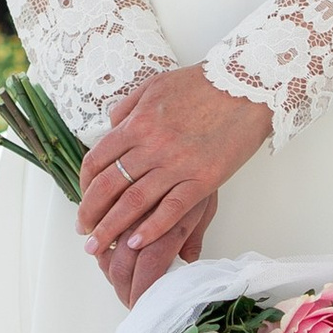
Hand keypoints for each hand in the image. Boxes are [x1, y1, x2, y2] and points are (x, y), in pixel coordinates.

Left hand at [78, 66, 268, 302]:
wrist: (248, 86)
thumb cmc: (203, 85)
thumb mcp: (155, 86)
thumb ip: (129, 108)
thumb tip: (110, 127)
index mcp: (137, 123)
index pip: (97, 160)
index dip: (84, 185)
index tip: (83, 201)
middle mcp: (151, 145)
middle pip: (109, 186)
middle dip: (90, 213)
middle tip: (84, 233)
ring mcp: (177, 164)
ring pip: (134, 203)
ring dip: (112, 228)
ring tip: (99, 247)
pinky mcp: (203, 179)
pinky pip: (172, 209)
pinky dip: (151, 229)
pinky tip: (136, 243)